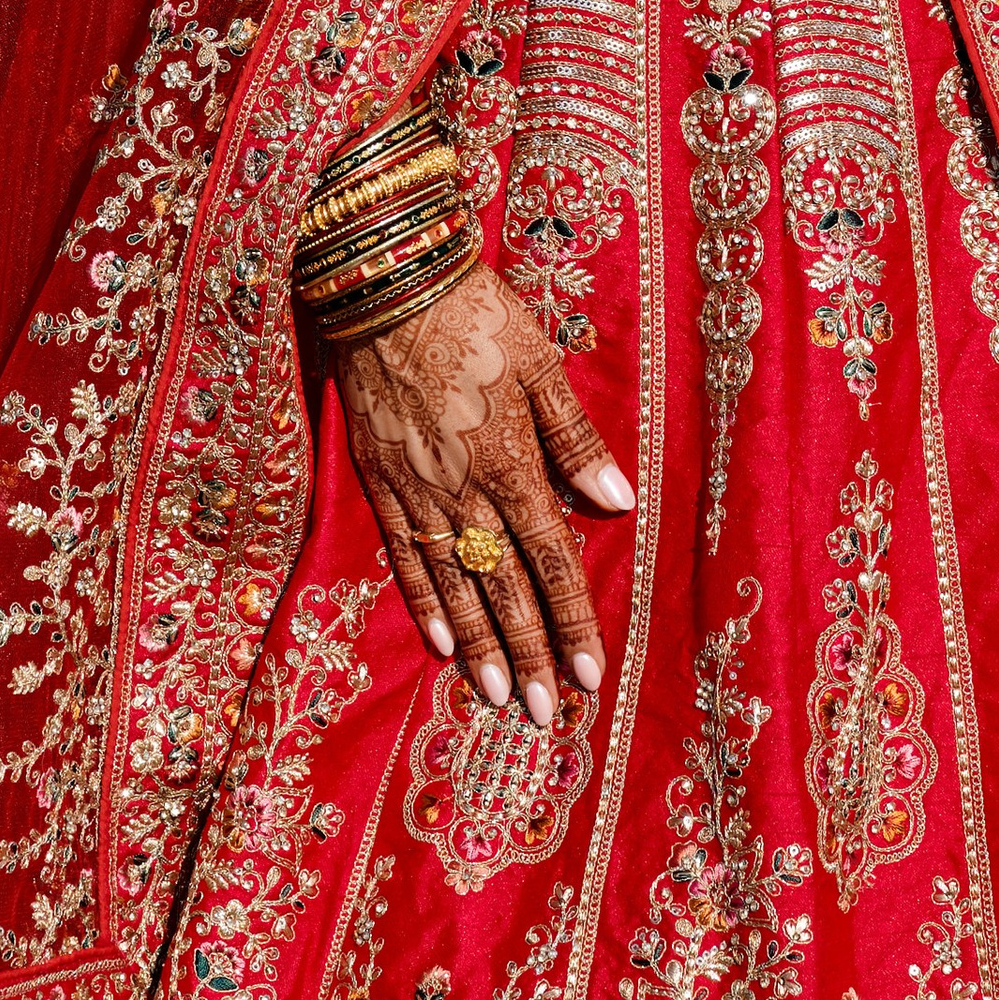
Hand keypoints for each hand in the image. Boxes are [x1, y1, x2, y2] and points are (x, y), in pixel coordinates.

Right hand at [329, 258, 633, 717]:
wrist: (387, 286)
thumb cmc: (476, 316)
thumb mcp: (540, 364)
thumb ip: (575, 437)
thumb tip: (617, 500)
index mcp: (510, 464)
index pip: (551, 560)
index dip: (572, 621)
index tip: (592, 674)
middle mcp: (464, 493)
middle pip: (504, 588)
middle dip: (531, 654)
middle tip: (549, 713)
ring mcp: (417, 493)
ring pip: (454, 585)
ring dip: (479, 645)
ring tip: (500, 697)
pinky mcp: (382, 481)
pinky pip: (404, 555)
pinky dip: (423, 601)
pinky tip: (438, 642)